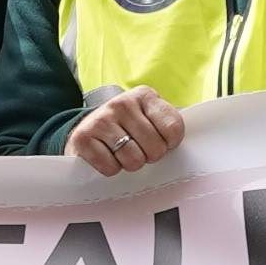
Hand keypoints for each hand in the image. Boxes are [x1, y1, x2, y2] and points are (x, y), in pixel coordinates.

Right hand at [68, 86, 184, 181]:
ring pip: (133, 160)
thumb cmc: (127, 126)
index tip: (162, 142)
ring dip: (130, 164)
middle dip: (149, 156)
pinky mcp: (83, 137)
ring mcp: (101, 119)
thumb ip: (167, 126)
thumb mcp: (150, 117)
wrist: (87, 127)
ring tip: (122, 152)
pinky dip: (111, 169)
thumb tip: (182, 149)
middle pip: (155, 148)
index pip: (173, 129)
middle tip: (139, 149)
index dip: (169, 144)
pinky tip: (107, 156)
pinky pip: (110, 167)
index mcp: (145, 96)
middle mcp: (122, 103)